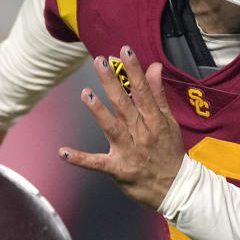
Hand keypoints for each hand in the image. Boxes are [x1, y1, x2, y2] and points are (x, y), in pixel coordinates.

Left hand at [60, 46, 184, 209]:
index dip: (134, 70)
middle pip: (125, 104)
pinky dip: (80, 159)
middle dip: (112, 82)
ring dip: (99, 112)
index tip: (125, 51)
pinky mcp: (118, 169)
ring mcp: (129, 151)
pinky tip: (63, 152)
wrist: (176, 188)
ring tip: (86, 95)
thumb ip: (158, 94)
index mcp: (154, 120)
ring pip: (113, 128)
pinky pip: (97, 163)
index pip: (143, 91)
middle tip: (100, 62)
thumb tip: (154, 67)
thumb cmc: (169, 151)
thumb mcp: (169, 121)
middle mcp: (141, 133)